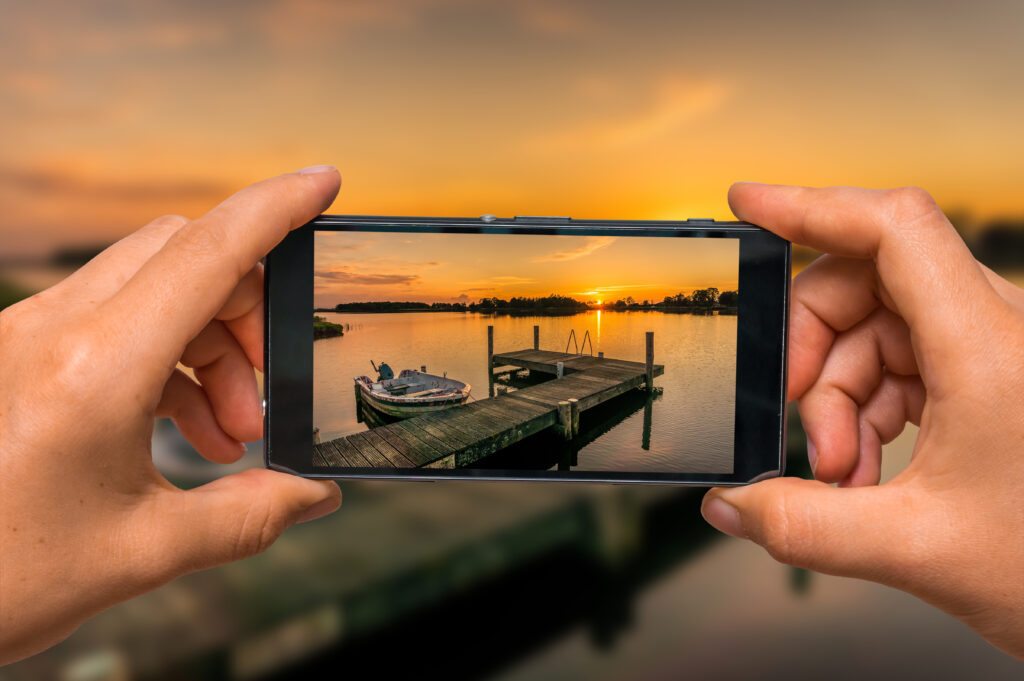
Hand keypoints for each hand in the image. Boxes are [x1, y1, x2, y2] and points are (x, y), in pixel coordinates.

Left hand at [0, 167, 343, 664]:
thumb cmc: (1, 578)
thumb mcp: (142, 554)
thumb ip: (246, 517)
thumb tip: (315, 495)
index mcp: (93, 371)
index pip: (206, 252)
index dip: (276, 208)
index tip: (326, 184)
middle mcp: (54, 331)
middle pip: (184, 255)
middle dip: (248, 308)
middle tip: (269, 389)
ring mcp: (29, 335)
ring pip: (152, 287)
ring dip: (210, 344)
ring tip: (231, 432)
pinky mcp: (18, 352)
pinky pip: (115, 322)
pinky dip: (168, 362)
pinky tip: (187, 431)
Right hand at [701, 183, 1023, 658]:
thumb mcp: (918, 550)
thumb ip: (805, 528)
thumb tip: (733, 505)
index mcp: (991, 351)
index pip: (895, 230)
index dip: (813, 205)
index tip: (749, 205)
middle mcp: (998, 332)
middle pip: (867, 282)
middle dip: (812, 349)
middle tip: (795, 419)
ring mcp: (991, 350)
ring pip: (874, 328)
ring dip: (836, 396)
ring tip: (839, 470)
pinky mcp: (986, 374)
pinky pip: (898, 362)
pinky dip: (864, 409)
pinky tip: (862, 468)